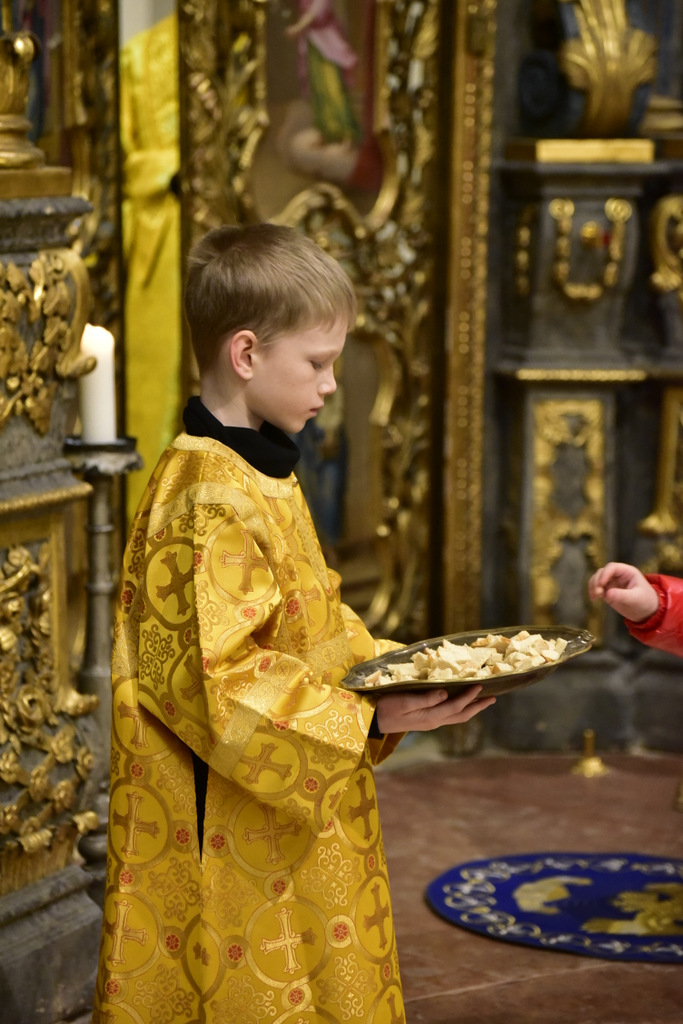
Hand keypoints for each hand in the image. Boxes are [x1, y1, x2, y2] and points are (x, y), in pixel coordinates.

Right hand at [374, 684, 494, 734]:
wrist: (373, 720)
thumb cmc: (386, 707)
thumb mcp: (404, 700)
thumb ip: (424, 698)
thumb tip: (444, 693)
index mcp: (430, 717)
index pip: (455, 706)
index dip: (468, 697)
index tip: (480, 686)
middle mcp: (433, 721)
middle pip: (461, 716)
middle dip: (477, 707)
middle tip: (493, 698)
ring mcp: (430, 722)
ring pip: (456, 717)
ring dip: (471, 709)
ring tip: (482, 701)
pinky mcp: (425, 721)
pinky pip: (449, 716)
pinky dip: (460, 709)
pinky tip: (460, 704)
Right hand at [588, 562, 657, 621]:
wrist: (647, 612)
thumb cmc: (645, 602)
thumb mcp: (635, 598)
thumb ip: (622, 595)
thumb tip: (607, 593)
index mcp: (627, 572)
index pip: (612, 567)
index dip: (605, 574)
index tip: (601, 584)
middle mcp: (618, 575)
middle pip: (602, 572)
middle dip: (597, 581)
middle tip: (597, 593)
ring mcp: (612, 582)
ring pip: (597, 578)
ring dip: (593, 585)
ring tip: (594, 596)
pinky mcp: (607, 591)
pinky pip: (596, 587)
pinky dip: (592, 591)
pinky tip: (594, 598)